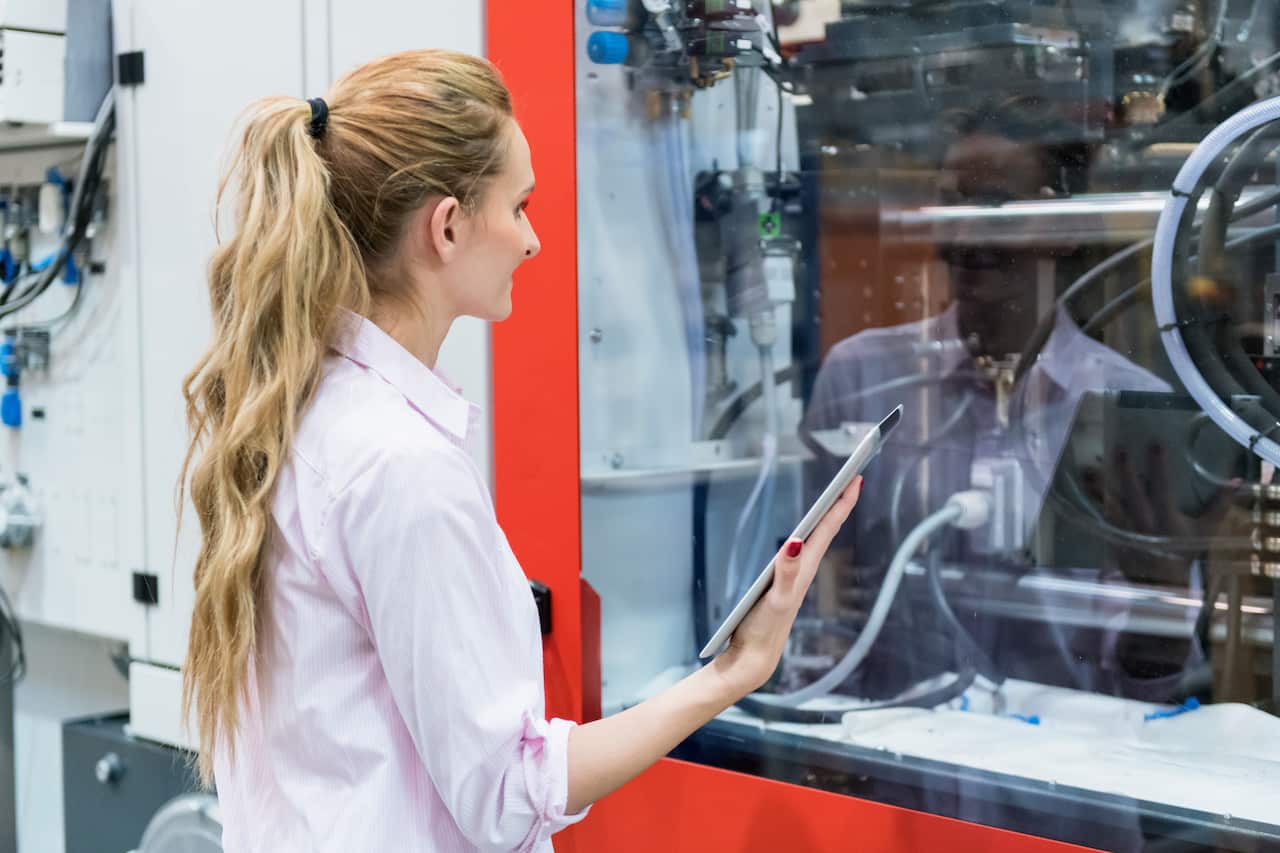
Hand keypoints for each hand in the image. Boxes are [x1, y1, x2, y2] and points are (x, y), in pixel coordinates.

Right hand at [709, 476, 862, 697]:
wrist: (753, 658)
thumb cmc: (763, 630)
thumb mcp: (775, 600)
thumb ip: (786, 572)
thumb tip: (795, 541)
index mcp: (805, 568)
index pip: (828, 528)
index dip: (842, 502)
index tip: (857, 478)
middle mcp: (804, 570)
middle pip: (826, 530)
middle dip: (839, 503)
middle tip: (853, 479)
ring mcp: (795, 577)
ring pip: (816, 540)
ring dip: (827, 519)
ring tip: (835, 500)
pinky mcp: (784, 584)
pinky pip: (802, 552)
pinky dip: (809, 536)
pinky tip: (803, 536)